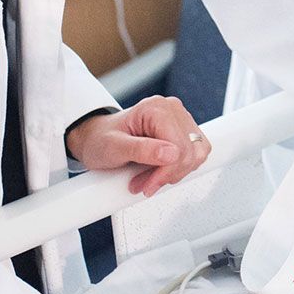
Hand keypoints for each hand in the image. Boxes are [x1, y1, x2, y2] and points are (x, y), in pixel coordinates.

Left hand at [66, 96, 211, 196]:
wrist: (96, 139)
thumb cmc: (101, 139)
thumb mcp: (114, 147)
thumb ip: (142, 150)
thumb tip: (171, 154)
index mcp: (157, 108)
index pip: (179, 147)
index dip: (166, 172)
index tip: (149, 185)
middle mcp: (172, 110)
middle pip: (191, 151)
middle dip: (168, 174)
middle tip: (146, 184)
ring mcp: (180, 119)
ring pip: (197, 154)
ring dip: (175, 173)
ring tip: (151, 178)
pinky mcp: (183, 131)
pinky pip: (196, 153)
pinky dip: (181, 168)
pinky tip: (162, 171)